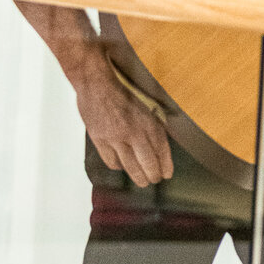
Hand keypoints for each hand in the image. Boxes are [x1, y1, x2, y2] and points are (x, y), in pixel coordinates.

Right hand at [73, 49, 173, 185]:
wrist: (96, 82)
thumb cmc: (121, 90)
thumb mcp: (145, 104)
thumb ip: (151, 123)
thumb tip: (159, 143)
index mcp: (148, 122)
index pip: (162, 151)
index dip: (165, 165)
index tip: (167, 174)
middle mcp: (134, 132)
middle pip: (147, 163)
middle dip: (153, 175)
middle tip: (154, 179)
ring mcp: (116, 138)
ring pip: (130, 166)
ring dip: (138, 176)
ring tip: (141, 181)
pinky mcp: (100, 140)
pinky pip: (111, 161)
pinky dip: (118, 166)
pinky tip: (121, 166)